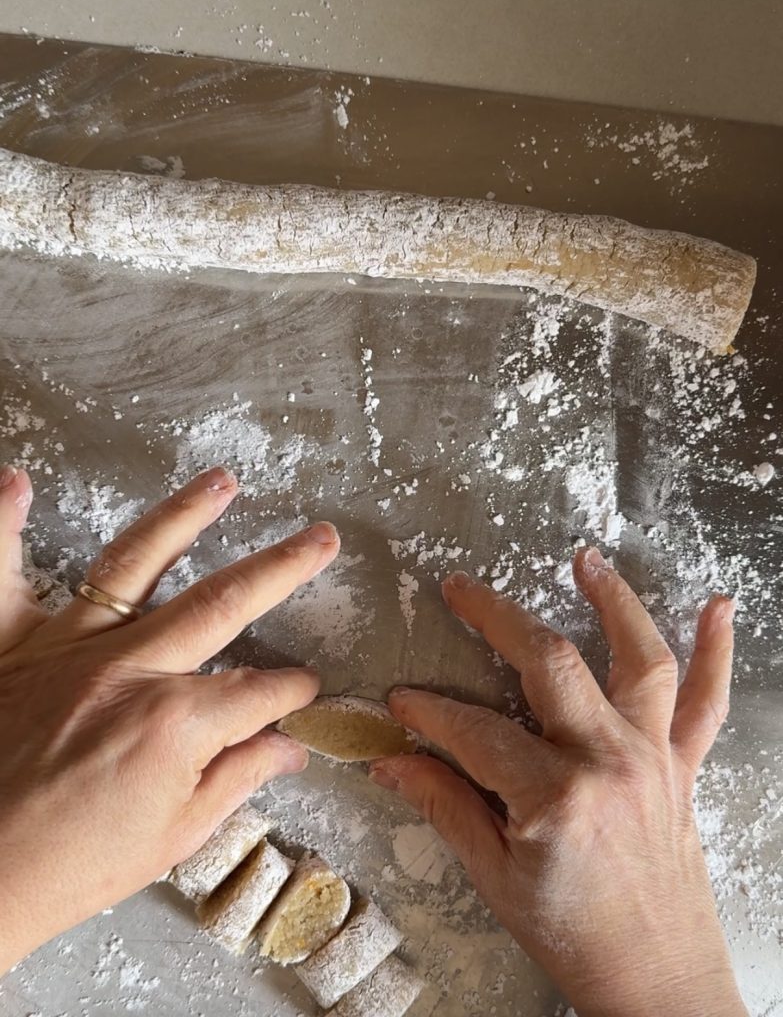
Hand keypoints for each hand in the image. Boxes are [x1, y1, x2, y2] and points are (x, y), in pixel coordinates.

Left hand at [0, 463, 339, 972]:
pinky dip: (3, 525)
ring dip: (184, 516)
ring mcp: (65, 647)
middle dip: (283, 567)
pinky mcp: (10, 645)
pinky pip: (1, 574)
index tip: (303, 693)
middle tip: (320, 538)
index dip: (291, 692)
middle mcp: (126, 669)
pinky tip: (18, 481)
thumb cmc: (68, 869)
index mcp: (174, 721)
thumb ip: (237, 778)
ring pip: (134, 562)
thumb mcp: (173, 837)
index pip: (259, 691)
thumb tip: (290, 748)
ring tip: (223, 482)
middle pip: (223, 602)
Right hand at [370, 550, 747, 1016]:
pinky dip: (718, 651)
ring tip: (585, 560)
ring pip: (640, 659)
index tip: (401, 700)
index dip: (429, 711)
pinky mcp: (683, 767)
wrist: (655, 980)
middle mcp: (609, 762)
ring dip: (615, 602)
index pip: (473, 730)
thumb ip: (444, 805)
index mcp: (555, 797)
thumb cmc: (573, 935)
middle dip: (497, 617)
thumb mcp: (494, 876)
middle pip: (551, 662)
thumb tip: (390, 760)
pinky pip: (707, 702)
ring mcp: (654, 758)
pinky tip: (720, 607)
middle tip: (461, 589)